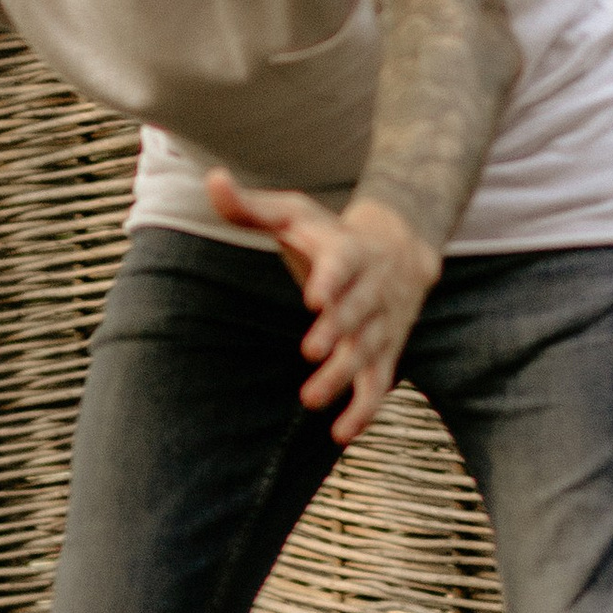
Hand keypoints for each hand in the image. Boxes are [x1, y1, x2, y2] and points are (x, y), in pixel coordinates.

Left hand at [204, 175, 438, 444]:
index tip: (315, 296)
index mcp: (348, 252)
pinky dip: (365, 408)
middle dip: (337, 330)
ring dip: (343, 376)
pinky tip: (342, 433)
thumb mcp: (294, 213)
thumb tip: (211, 179)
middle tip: (311, 350)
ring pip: (367, 352)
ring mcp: (380, 324)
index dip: (332, 279)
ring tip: (310, 399)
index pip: (342, 265)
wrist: (402, 246)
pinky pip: (379, 383)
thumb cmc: (329, 232)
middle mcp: (370, 290)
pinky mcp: (385, 351)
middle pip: (357, 312)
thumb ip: (250, 206)